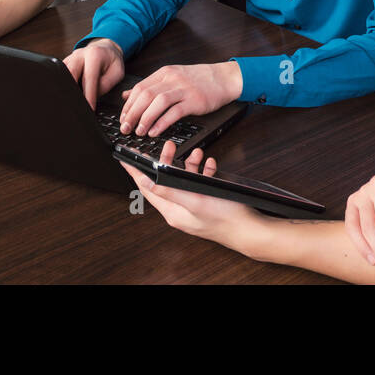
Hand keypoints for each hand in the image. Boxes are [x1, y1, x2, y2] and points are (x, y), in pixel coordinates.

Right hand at [63, 39, 124, 110]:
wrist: (105, 49)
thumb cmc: (112, 62)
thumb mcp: (118, 72)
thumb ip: (105, 84)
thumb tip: (92, 96)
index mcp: (94, 55)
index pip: (89, 78)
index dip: (88, 95)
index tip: (89, 108)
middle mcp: (80, 54)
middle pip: (70, 73)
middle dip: (72, 91)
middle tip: (76, 107)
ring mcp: (70, 58)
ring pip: (62, 74)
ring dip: (65, 88)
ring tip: (70, 103)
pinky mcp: (65, 63)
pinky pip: (60, 74)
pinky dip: (62, 85)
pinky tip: (67, 95)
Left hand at [117, 61, 240, 137]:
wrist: (223, 78)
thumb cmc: (198, 79)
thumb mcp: (172, 77)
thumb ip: (150, 86)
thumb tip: (126, 95)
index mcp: (165, 73)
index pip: (139, 88)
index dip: (128, 105)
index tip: (122, 118)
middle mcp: (172, 79)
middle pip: (145, 95)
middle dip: (133, 114)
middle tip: (126, 128)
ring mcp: (184, 89)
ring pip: (158, 102)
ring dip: (145, 119)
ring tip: (140, 131)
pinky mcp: (194, 100)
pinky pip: (175, 112)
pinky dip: (162, 123)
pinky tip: (156, 131)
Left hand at [119, 140, 262, 247]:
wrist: (249, 229)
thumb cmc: (225, 218)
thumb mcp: (195, 201)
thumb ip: (171, 191)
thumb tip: (148, 183)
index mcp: (172, 211)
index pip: (147, 188)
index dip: (135, 172)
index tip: (125, 159)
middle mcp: (179, 208)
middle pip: (164, 180)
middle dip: (166, 161)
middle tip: (168, 146)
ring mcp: (192, 205)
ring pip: (183, 179)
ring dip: (188, 164)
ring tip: (196, 153)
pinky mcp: (205, 202)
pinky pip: (197, 182)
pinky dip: (202, 171)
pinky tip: (209, 165)